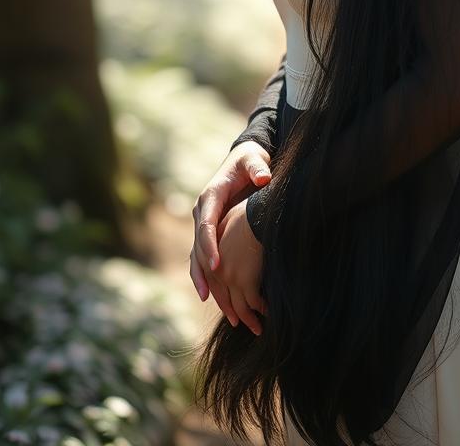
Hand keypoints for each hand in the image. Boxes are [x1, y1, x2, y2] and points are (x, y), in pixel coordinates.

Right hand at [190, 141, 271, 328]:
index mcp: (210, 196)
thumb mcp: (254, 160)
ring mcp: (203, 222)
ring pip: (196, 254)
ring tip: (206, 299)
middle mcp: (202, 211)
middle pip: (198, 244)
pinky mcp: (210, 231)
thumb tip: (263, 177)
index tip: (218, 265)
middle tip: (211, 294)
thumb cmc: (250, 161)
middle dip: (204, 270)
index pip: (206, 225)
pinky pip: (202, 255)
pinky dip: (204, 274)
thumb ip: (257, 167)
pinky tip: (208, 294)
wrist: (243, 161)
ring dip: (200, 277)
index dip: (210, 246)